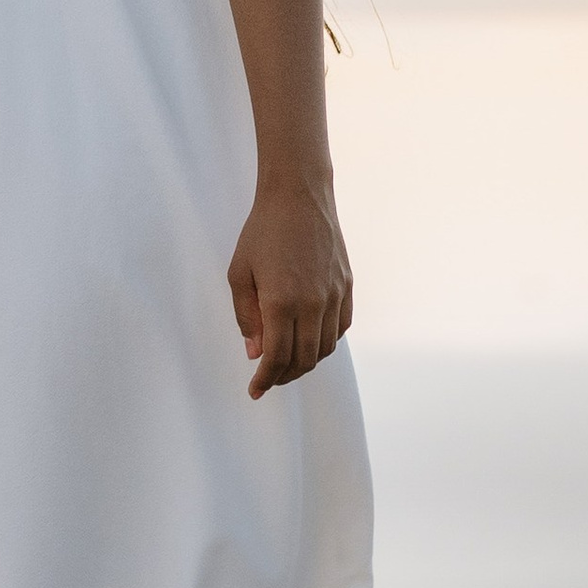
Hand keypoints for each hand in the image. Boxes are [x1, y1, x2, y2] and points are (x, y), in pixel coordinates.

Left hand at [228, 176, 352, 394]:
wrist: (299, 197)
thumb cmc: (263, 232)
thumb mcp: (240, 273)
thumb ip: (247, 317)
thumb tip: (255, 352)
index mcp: (281, 301)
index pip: (277, 357)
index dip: (265, 379)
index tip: (255, 390)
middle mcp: (313, 303)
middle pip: (303, 359)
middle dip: (284, 376)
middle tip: (268, 380)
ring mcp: (334, 296)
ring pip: (324, 348)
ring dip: (306, 363)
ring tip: (287, 364)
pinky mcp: (347, 287)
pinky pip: (340, 328)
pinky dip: (326, 343)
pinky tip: (310, 342)